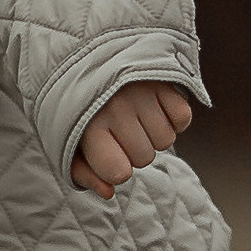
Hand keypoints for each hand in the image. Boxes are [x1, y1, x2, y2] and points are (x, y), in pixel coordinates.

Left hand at [72, 79, 193, 198]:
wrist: (88, 58)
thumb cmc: (79, 108)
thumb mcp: (67, 140)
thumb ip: (83, 172)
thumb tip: (108, 192)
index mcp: (88, 126)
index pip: (119, 172)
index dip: (117, 169)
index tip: (108, 154)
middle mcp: (116, 108)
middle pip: (145, 159)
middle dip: (134, 151)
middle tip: (121, 129)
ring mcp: (141, 92)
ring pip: (166, 141)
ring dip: (154, 134)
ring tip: (137, 116)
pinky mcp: (163, 80)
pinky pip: (182, 118)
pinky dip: (174, 118)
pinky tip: (155, 107)